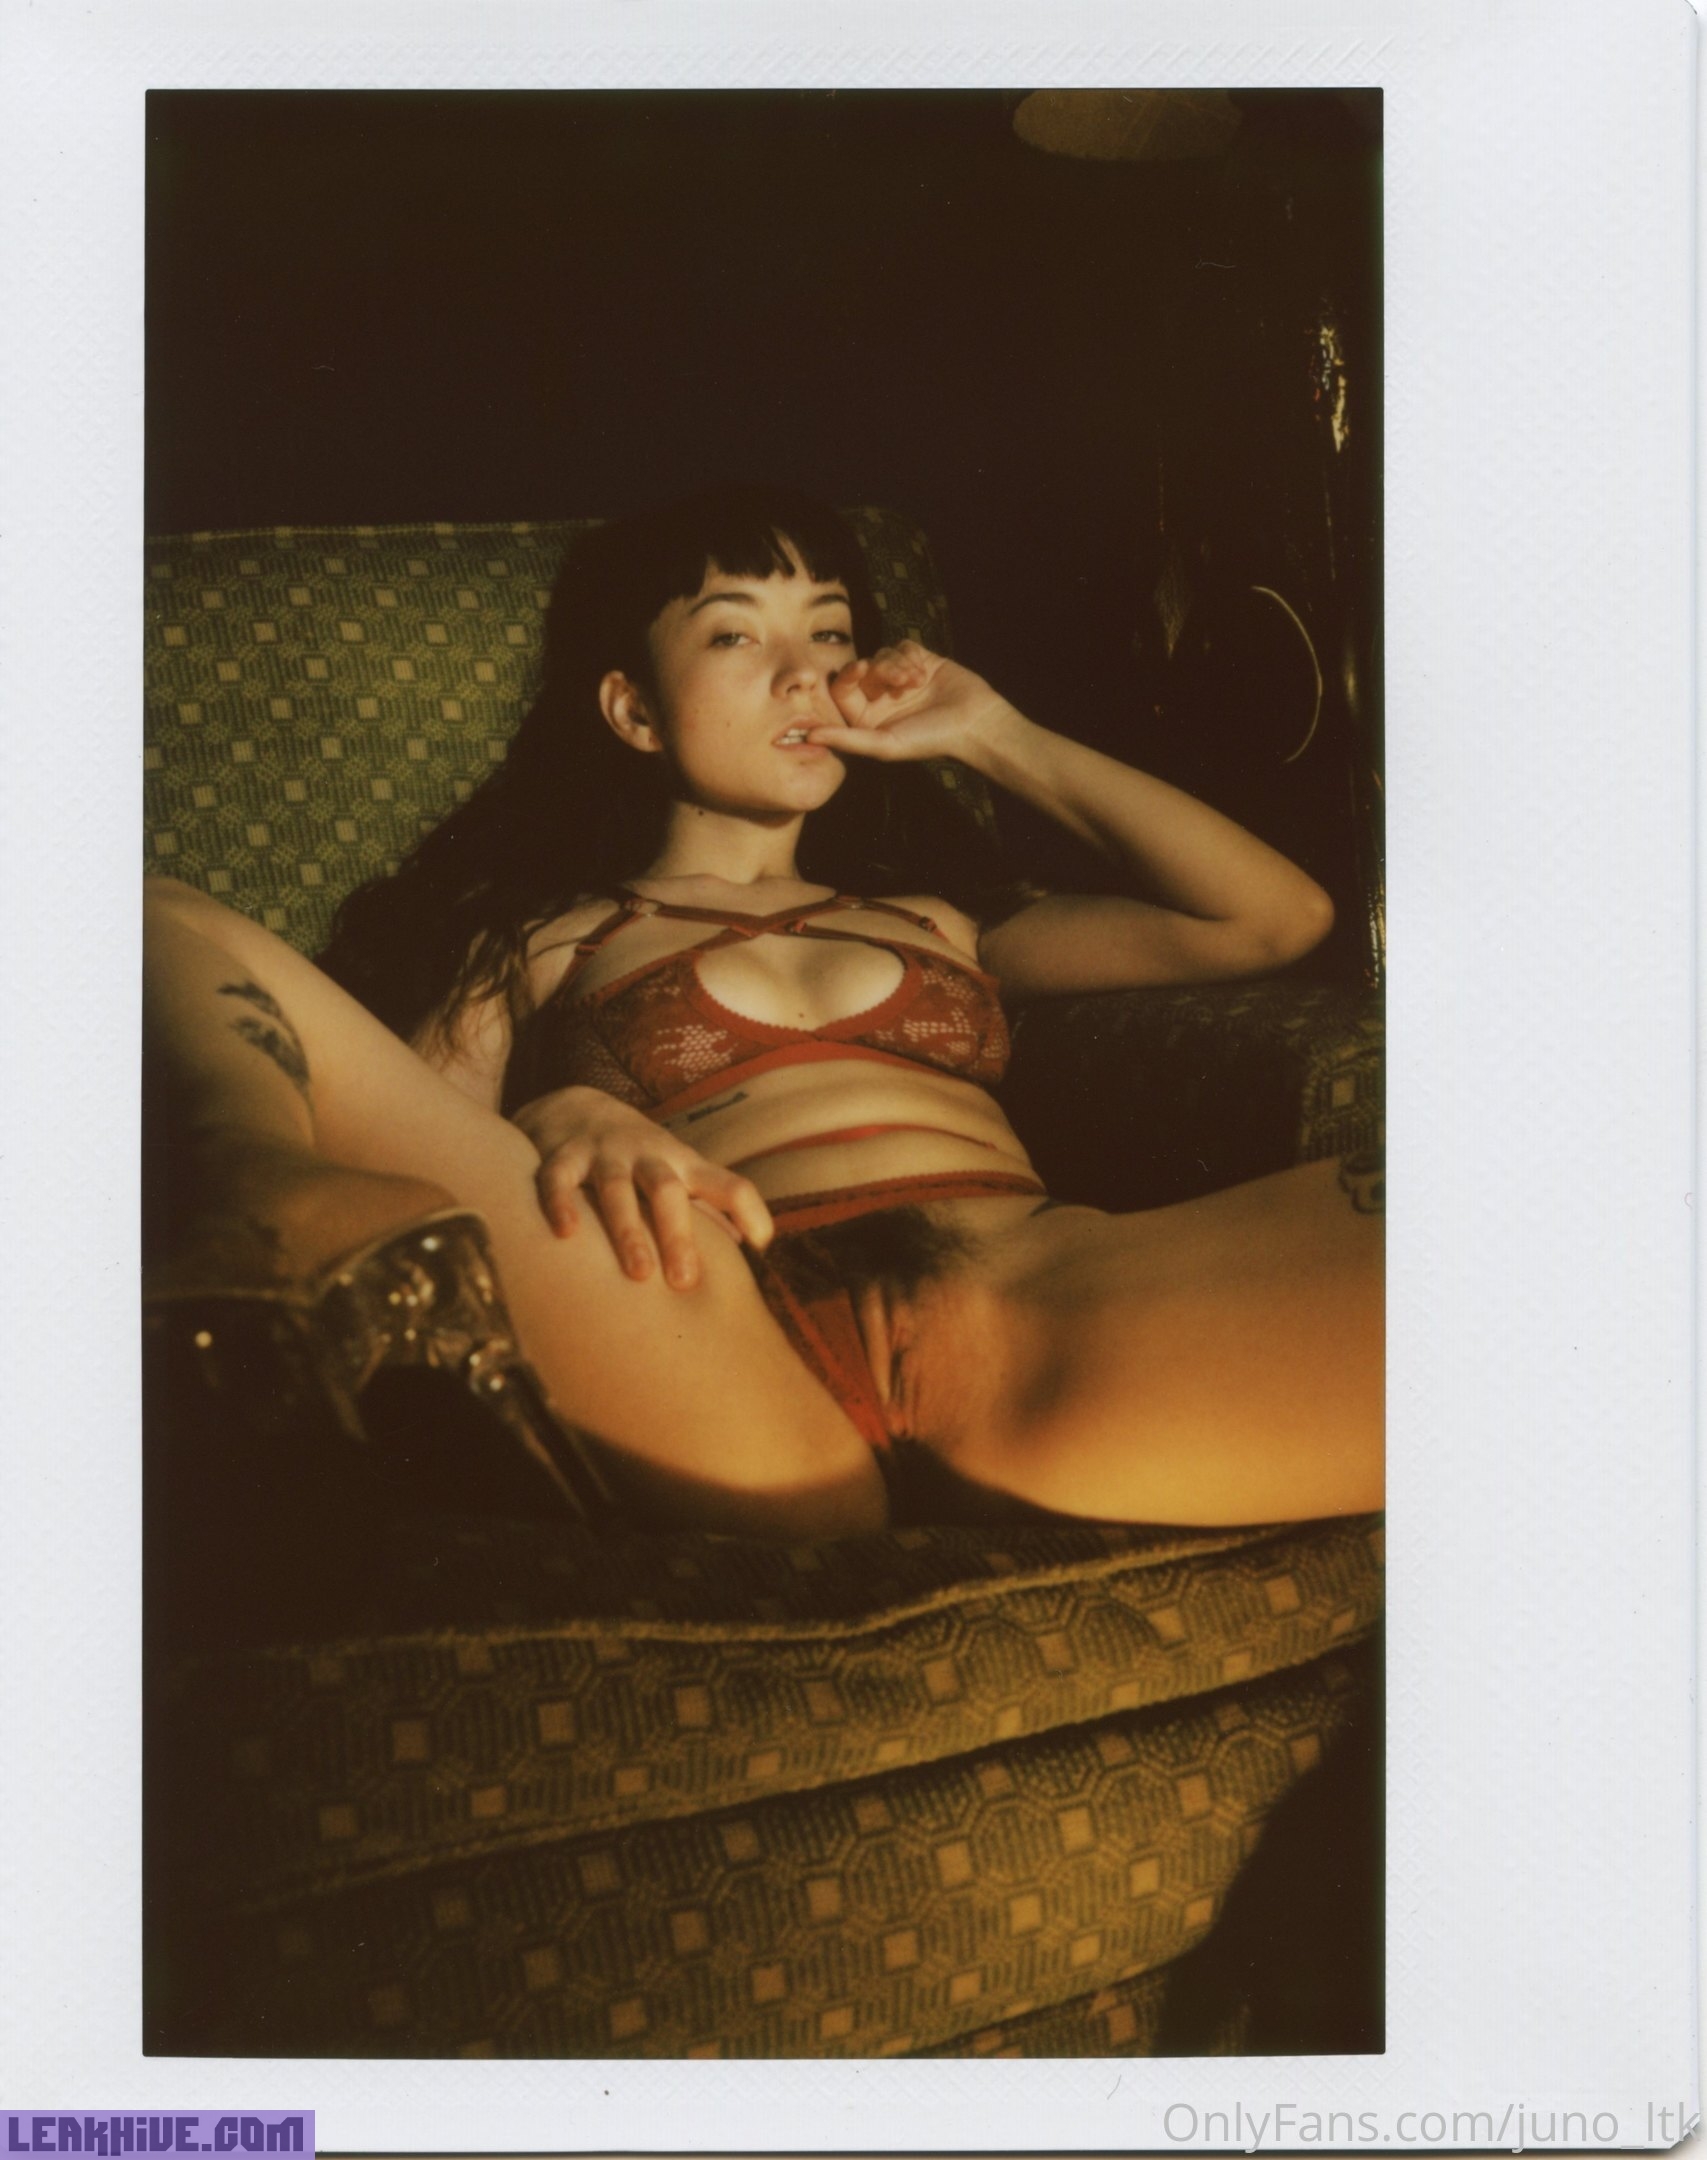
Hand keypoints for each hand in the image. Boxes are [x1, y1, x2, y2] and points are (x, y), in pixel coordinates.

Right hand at [510, 1086, 772, 1288]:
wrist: (574, 1106)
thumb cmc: (639, 1156)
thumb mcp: (676, 1173)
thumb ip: (708, 1208)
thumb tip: (749, 1244)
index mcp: (682, 1165)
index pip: (727, 1183)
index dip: (749, 1208)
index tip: (763, 1244)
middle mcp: (647, 1156)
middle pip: (667, 1190)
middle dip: (678, 1235)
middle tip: (685, 1282)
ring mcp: (604, 1154)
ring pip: (617, 1189)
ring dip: (628, 1230)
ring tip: (638, 1274)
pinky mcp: (563, 1155)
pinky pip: (559, 1179)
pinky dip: (561, 1203)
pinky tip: (566, 1233)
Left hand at [813, 640, 1014, 763]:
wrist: (972, 723)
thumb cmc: (929, 740)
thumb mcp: (884, 744)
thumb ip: (846, 740)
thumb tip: (809, 735)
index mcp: (867, 718)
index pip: (841, 689)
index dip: (847, 675)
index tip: (861, 669)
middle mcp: (880, 697)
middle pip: (861, 667)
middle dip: (879, 669)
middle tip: (899, 680)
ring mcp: (899, 678)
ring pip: (882, 654)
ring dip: (898, 665)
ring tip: (916, 682)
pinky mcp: (919, 661)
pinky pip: (901, 646)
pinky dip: (911, 657)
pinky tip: (925, 674)